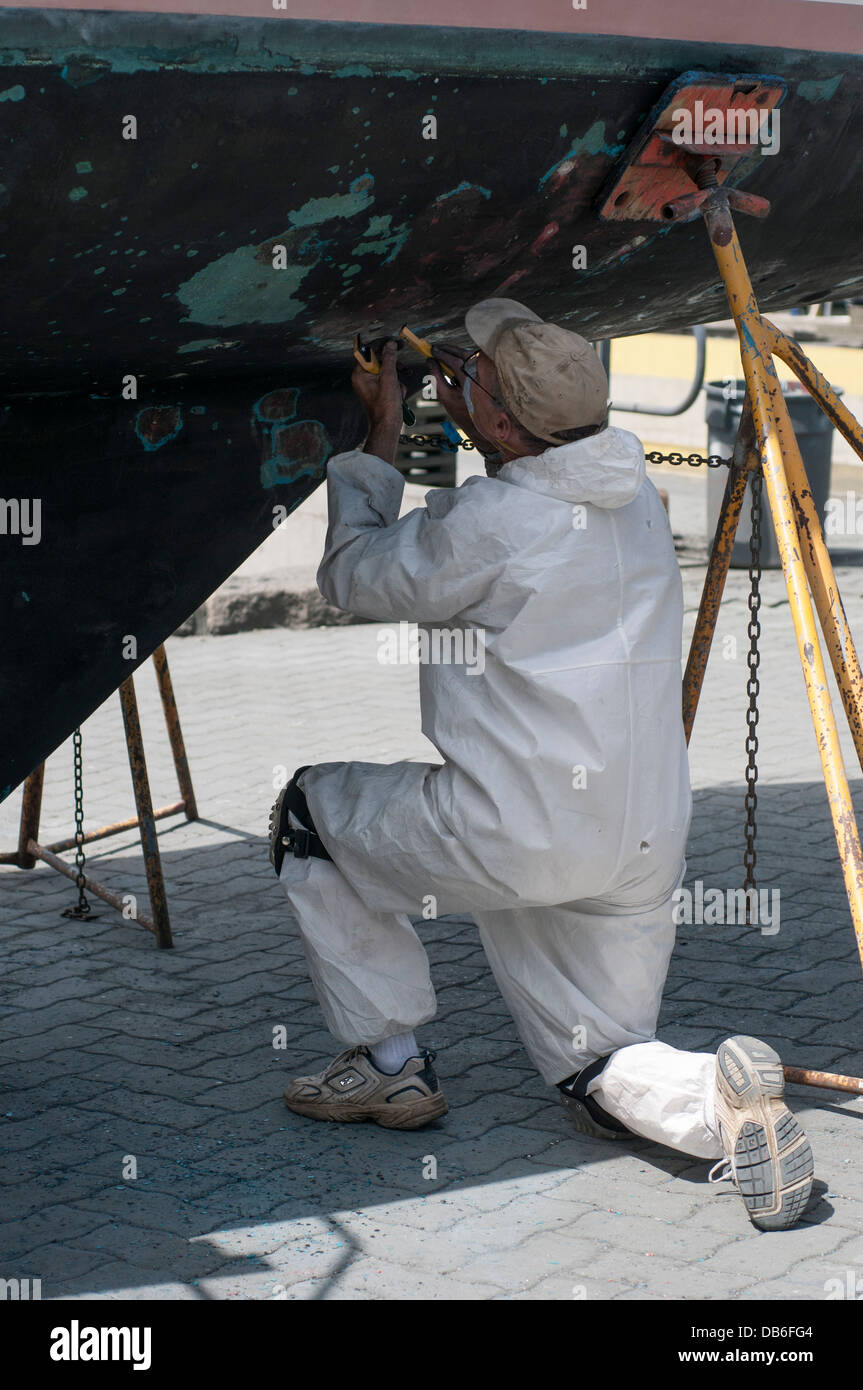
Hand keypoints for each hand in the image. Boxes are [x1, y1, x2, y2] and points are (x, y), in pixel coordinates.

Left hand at [352, 340, 404, 465]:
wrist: (388, 427)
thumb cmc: (385, 407)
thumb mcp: (389, 379)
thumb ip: (389, 359)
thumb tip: (390, 344)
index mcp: (360, 375)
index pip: (367, 352)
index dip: (380, 346)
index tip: (392, 342)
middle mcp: (363, 379)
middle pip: (379, 361)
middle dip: (393, 366)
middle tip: (402, 367)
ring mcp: (372, 386)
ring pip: (387, 371)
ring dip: (397, 378)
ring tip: (399, 389)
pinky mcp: (380, 391)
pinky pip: (390, 381)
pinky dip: (397, 386)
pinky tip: (398, 395)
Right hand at [429, 343, 496, 456]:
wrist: (484, 423)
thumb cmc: (463, 412)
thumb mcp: (445, 396)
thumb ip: (436, 377)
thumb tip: (430, 361)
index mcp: (472, 384)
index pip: (455, 362)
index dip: (442, 354)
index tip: (432, 350)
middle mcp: (483, 375)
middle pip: (464, 354)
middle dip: (449, 349)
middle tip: (436, 348)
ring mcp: (489, 372)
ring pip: (470, 355)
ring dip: (457, 352)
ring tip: (443, 353)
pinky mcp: (491, 371)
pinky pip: (476, 359)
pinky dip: (465, 358)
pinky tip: (455, 361)